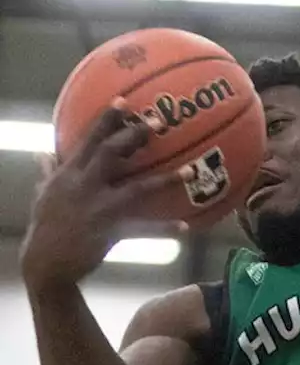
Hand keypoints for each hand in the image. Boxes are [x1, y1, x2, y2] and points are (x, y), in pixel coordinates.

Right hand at [21, 102, 188, 291]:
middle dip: (135, 135)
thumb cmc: (46, 226)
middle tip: (159, 121)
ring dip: (167, 178)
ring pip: (138, 188)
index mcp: (69, 174)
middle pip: (112, 153)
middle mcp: (84, 185)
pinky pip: (144, 229)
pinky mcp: (111, 230)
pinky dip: (164, 228)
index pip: (89, 140)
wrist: (46, 262)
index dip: (106, 120)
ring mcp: (99, 208)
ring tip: (192, 171)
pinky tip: (185, 227)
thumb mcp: (44, 195)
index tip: (124, 102)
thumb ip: (48, 172)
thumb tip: (42, 153)